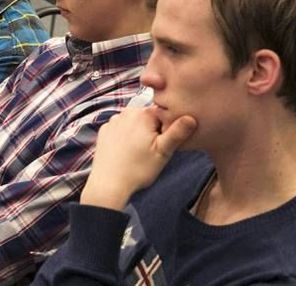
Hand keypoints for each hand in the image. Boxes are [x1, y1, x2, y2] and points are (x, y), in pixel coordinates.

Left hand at [80, 107, 196, 209]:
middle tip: (151, 150)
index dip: (167, 129)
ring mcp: (113, 121)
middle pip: (148, 118)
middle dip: (152, 131)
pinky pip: (120, 129)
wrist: (109, 183)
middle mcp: (127, 112)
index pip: (163, 114)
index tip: (163, 143)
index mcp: (143, 114)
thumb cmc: (138, 169)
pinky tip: (126, 152)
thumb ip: (177, 133)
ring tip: (138, 153)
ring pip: (134, 123)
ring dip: (138, 133)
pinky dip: (124, 137)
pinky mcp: (104, 130)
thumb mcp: (163, 152)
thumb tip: (191, 117)